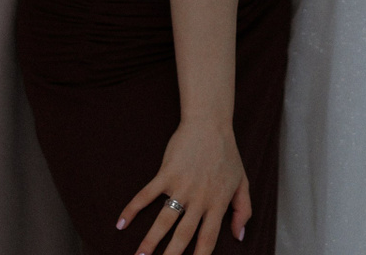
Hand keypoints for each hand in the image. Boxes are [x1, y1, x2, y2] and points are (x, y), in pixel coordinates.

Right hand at [118, 118, 248, 254]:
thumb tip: (239, 236)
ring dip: (150, 241)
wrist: (210, 124)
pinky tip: (121, 223)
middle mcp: (200, 199)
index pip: (208, 239)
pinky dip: (132, 209)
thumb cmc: (227, 154)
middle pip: (183, 236)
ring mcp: (182, 186)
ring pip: (163, 221)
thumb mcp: (242, 182)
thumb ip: (244, 210)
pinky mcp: (166, 173)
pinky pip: (146, 195)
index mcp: (218, 204)